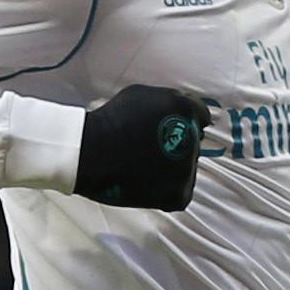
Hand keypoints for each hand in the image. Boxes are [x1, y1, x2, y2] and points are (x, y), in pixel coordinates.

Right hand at [77, 85, 214, 209]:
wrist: (89, 153)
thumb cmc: (108, 122)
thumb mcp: (141, 95)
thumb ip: (168, 100)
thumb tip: (182, 109)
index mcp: (183, 110)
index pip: (200, 116)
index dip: (184, 122)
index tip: (173, 129)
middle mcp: (190, 138)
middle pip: (193, 142)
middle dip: (177, 144)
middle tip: (150, 148)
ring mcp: (186, 168)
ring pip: (187, 167)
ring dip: (173, 167)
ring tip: (143, 166)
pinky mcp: (178, 193)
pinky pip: (181, 191)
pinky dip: (168, 189)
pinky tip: (148, 180)